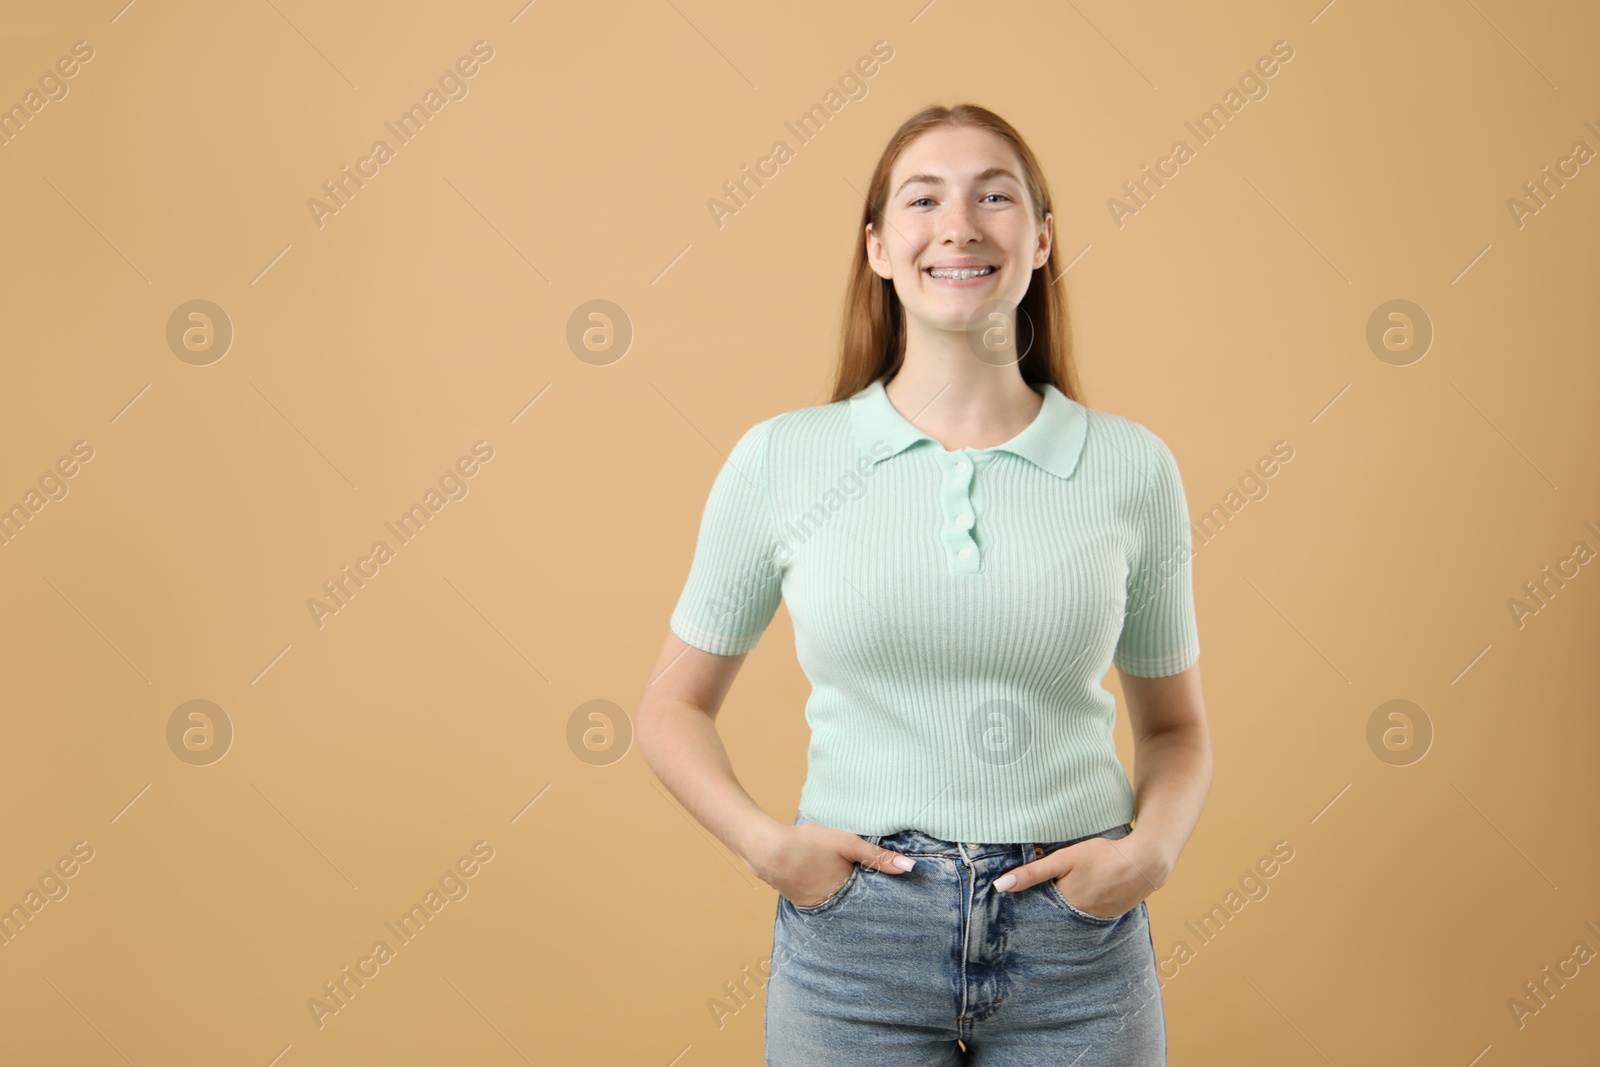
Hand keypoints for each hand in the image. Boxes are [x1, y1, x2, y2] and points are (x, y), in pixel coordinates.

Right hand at [744, 821, 915, 907]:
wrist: (767, 850)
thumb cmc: (808, 843)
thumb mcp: (847, 843)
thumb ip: (878, 857)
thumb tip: (911, 867)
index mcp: (848, 894)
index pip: (874, 900)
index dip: (884, 895)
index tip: (897, 894)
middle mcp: (834, 907)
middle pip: (857, 905)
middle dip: (867, 900)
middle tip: (874, 889)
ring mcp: (817, 908)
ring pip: (840, 905)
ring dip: (847, 898)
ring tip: (850, 885)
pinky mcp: (803, 904)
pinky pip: (824, 903)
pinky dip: (829, 896)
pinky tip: (827, 883)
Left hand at [991, 831, 1167, 918]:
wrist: (1145, 861)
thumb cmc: (1103, 855)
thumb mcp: (1064, 859)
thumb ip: (1033, 872)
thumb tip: (1001, 886)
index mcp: (1066, 905)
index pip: (1039, 910)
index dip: (1029, 904)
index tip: (1020, 902)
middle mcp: (1080, 918)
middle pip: (1056, 915)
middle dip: (1048, 907)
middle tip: (1046, 892)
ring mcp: (1098, 919)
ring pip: (1073, 916)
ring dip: (1067, 908)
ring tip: (1069, 891)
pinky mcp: (1112, 915)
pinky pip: (1091, 916)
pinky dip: (1085, 907)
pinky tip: (1089, 892)